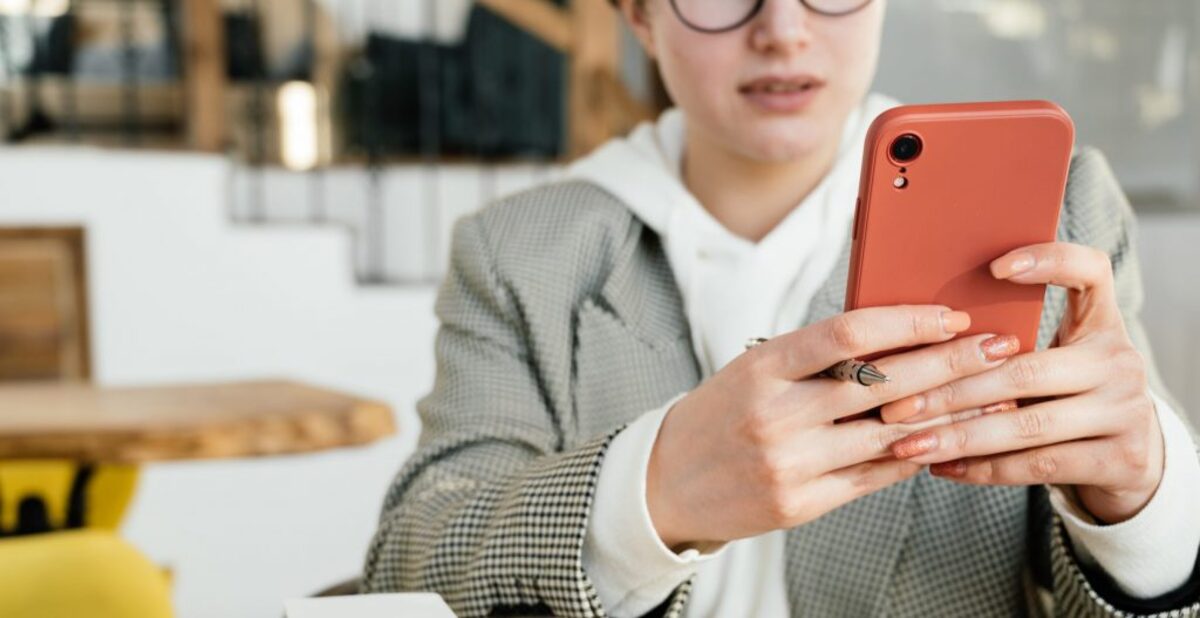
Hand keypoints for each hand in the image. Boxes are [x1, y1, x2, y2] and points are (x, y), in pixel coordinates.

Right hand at [645, 305, 1021, 549]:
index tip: (952, 316)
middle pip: (883, 384)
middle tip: (1000, 347)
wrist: (666, 482)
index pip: (848, 334)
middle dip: (952, 363)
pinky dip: (916, 456)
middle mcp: (776, 415)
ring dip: (951, 413)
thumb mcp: (753, 368)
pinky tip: (950, 438)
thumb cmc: (720, 413)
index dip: (908, 322)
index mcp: (762, 368)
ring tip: (995, 396)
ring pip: (890, 435)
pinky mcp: (800, 505)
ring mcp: (789, 464)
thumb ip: (815, 355)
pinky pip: (874, 477)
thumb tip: (897, 332)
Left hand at [881, 242, 1163, 523]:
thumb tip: (921, 329)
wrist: (1134, 455)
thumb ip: (1011, 337)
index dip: (1049, 261)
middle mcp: (1120, 362)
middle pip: (1026, 370)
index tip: (995, 268)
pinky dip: (984, 469)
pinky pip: (1038, 466)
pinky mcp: (1121, 460)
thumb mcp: (1057, 355)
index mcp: (1102, 322)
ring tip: (907, 444)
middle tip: (896, 404)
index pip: (1090, 272)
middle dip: (951, 390)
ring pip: (1027, 424)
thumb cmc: (1068, 392)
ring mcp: (1125, 413)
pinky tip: (942, 467)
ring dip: (958, 437)